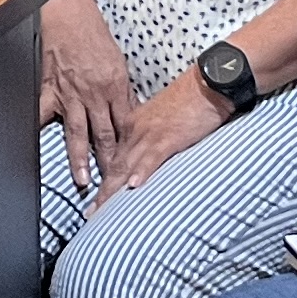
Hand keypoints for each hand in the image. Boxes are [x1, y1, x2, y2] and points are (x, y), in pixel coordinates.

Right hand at [37, 0, 135, 196]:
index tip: (133, 167)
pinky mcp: (50, 89)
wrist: (68, 14)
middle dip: (110, 162)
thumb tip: (131, 112)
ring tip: (83, 180)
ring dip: (81, 158)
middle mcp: (94, 94)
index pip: (125, 125)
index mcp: (114, 86)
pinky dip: (39, 131)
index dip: (130, 148)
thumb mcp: (119, 62)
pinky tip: (36, 150)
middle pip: (105, 135)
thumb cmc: (94, 34)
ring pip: (78, 132)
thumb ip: (123, 90)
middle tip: (112, 186)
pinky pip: (43, 114)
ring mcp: (70, 94)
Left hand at [97, 69, 228, 200]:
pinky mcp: (169, 136)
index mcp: (132, 125)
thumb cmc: (190, 102)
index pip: (113, 157)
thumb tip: (145, 159)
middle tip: (89, 214)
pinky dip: (142, 171)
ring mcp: (150, 133)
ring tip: (102, 210)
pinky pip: (152, 156)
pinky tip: (133, 185)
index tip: (94, 200)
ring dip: (113, 190)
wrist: (207, 83)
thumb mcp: (161, 119)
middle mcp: (135, 130)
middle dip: (102, 192)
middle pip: (113, 166)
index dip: (103, 180)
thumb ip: (150, 138)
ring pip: (126, 164)